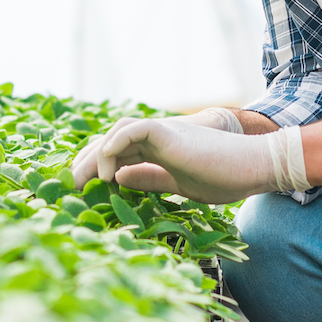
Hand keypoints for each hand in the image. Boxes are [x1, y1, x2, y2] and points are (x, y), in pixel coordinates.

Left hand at [69, 107, 242, 192]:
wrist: (254, 166)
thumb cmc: (224, 177)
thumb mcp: (177, 184)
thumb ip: (149, 179)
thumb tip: (119, 180)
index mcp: (156, 152)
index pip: (115, 156)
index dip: (94, 170)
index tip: (79, 192)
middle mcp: (155, 138)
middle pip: (109, 144)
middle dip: (85, 165)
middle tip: (68, 189)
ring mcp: (162, 133)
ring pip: (116, 134)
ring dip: (95, 156)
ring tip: (85, 181)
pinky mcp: (169, 132)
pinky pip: (134, 129)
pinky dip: (116, 141)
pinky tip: (106, 162)